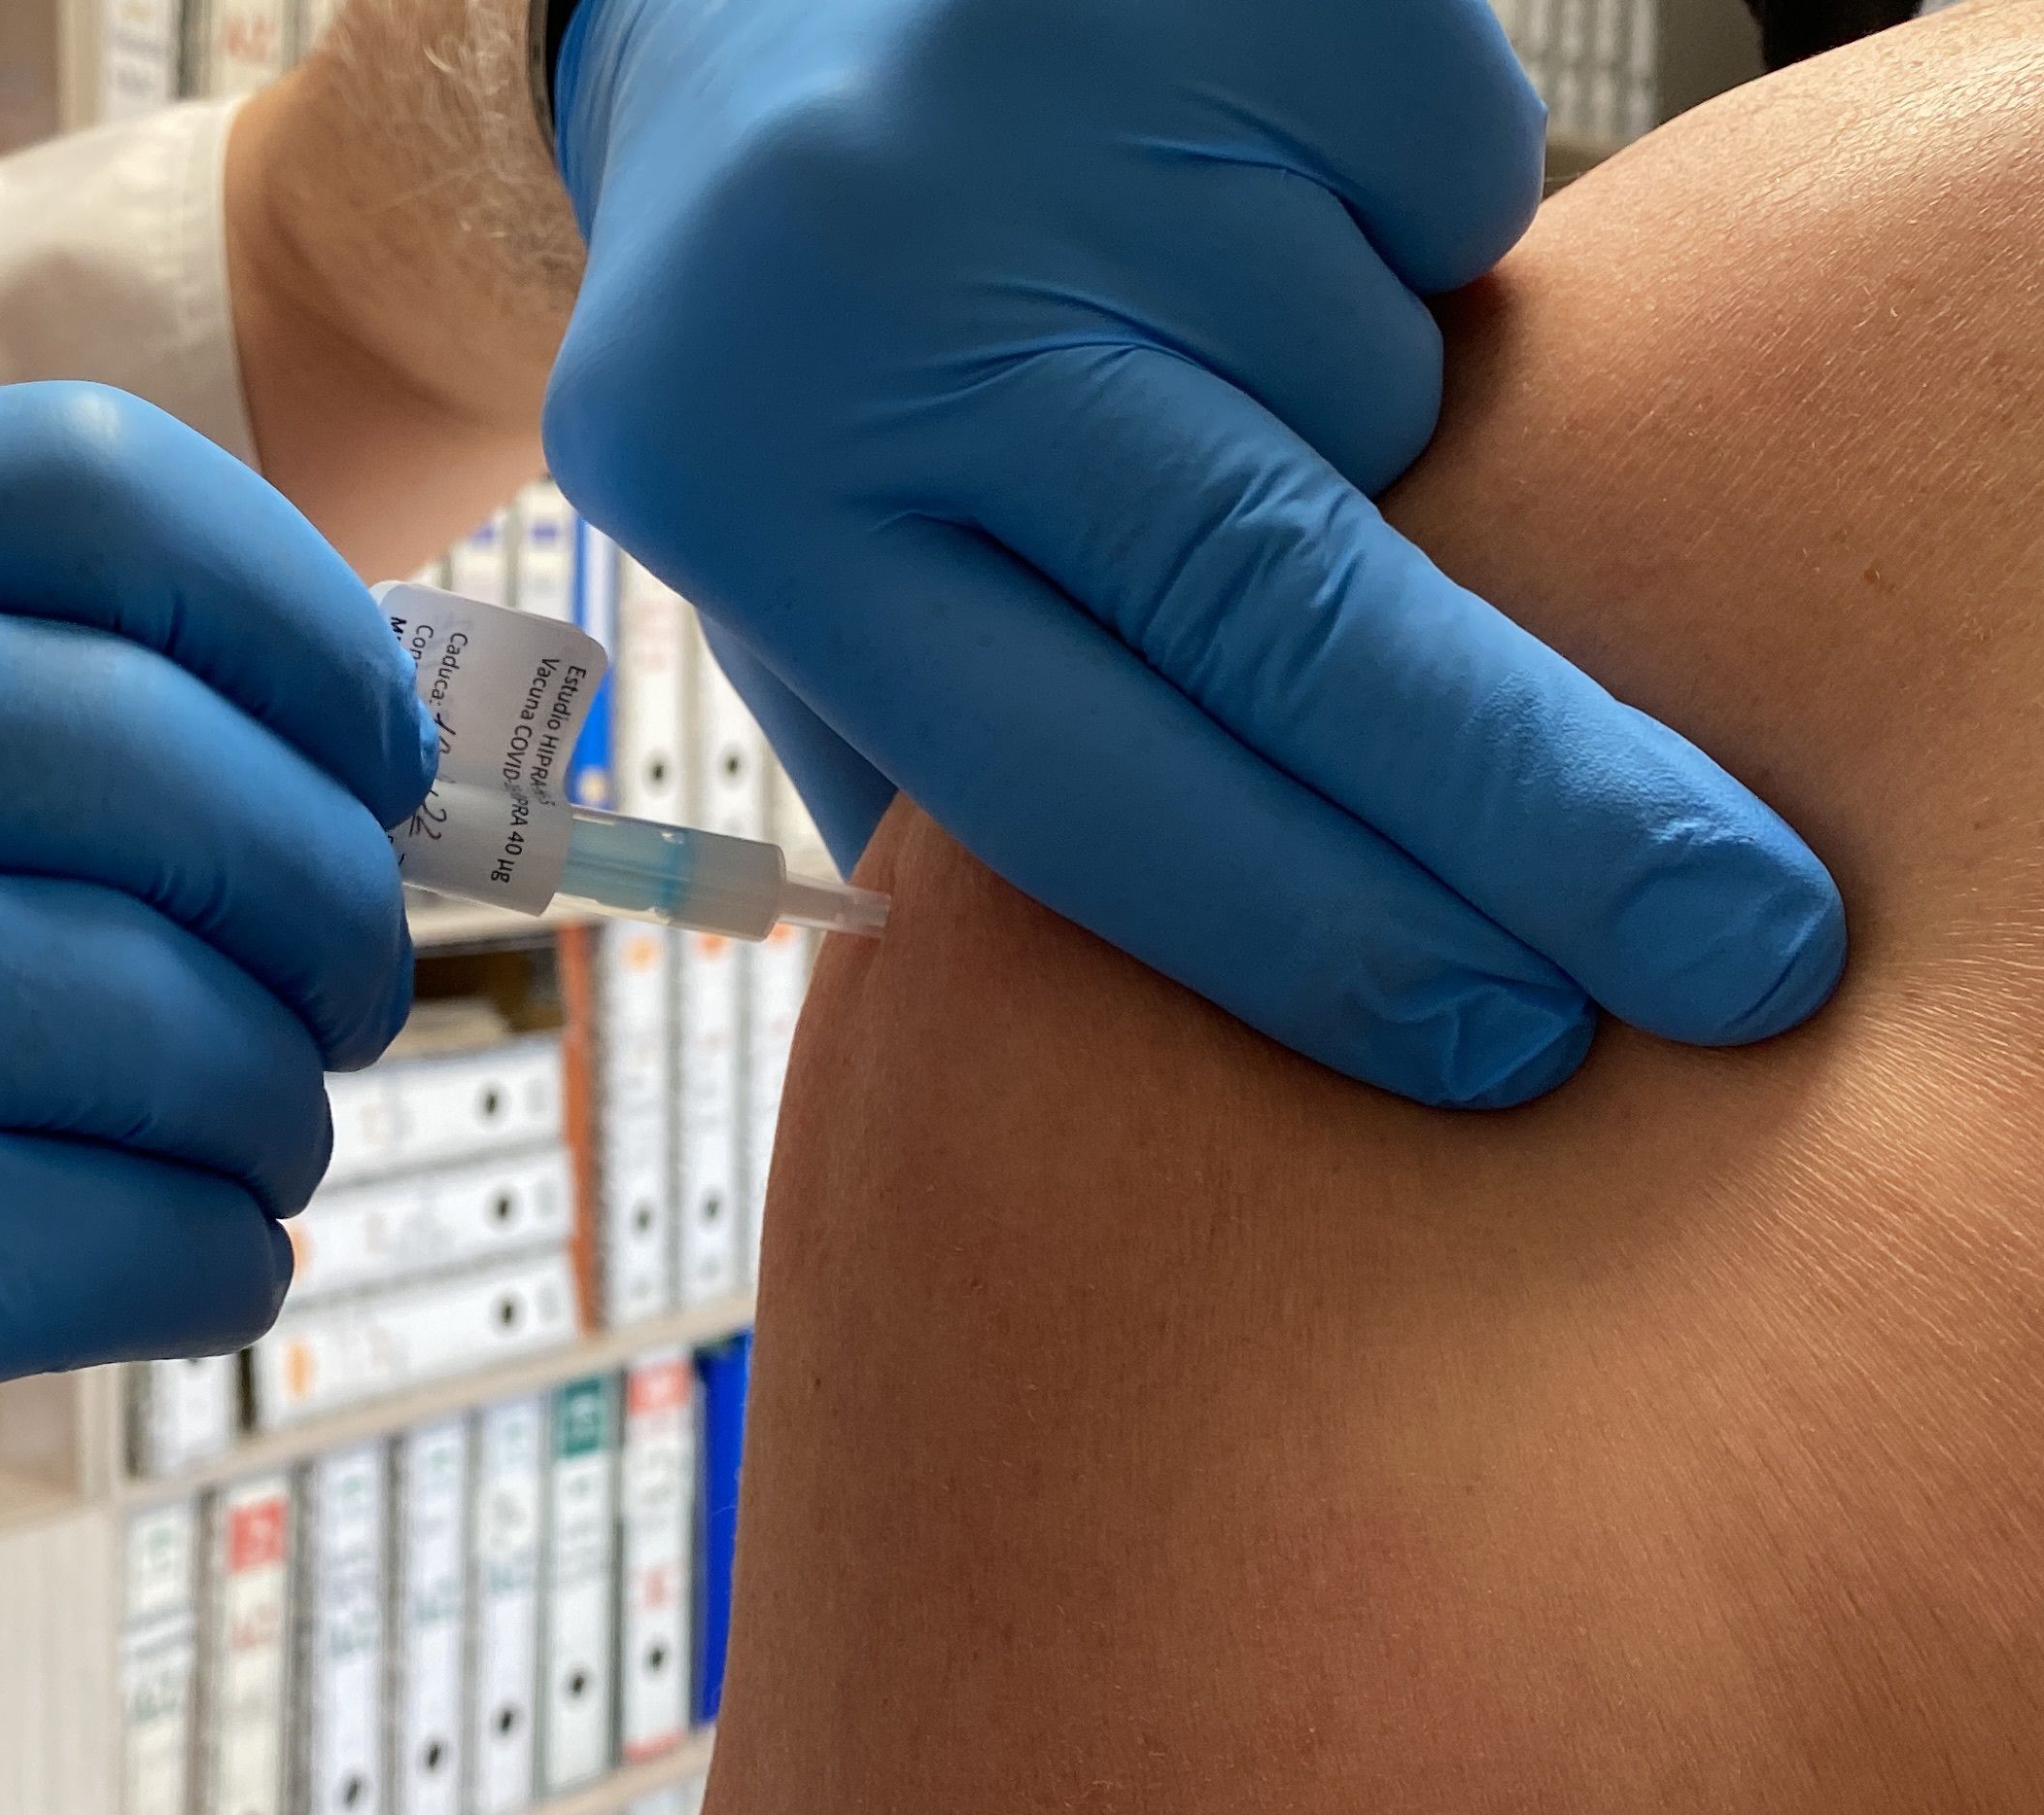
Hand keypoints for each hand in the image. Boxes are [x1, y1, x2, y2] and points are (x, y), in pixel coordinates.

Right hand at [0, 384, 433, 1814]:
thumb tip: (314, 761)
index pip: (65, 484)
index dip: (289, 609)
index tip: (371, 740)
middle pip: (151, 755)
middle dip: (321, 895)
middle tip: (341, 988)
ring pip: (158, 1017)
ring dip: (270, 1106)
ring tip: (247, 1149)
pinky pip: (121, 1230)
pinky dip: (216, 1256)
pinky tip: (189, 1264)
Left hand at [542, 0, 1846, 1107]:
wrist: (773, 7)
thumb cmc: (806, 337)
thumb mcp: (780, 561)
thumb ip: (924, 764)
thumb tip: (1144, 1026)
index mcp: (748, 483)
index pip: (1072, 784)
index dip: (1311, 935)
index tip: (1503, 1045)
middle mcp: (890, 297)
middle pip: (1281, 610)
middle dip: (1531, 805)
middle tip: (1731, 949)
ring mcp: (1073, 116)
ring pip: (1398, 399)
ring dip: (1382, 439)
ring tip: (1206, 362)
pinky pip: (1459, 199)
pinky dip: (1412, 246)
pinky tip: (1248, 216)